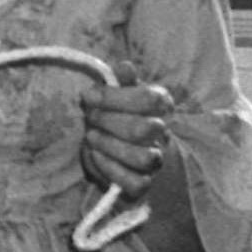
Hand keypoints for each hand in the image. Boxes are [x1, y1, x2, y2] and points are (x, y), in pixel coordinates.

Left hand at [79, 78, 174, 200]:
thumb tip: (124, 67)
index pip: (150, 98)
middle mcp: (162, 134)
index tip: (89, 95)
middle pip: (145, 129)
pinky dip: (110, 168)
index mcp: (161, 107)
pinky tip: (96, 156)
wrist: (132, 158)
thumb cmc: (121, 119)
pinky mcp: (143, 184)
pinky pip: (134, 182)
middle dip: (110, 121)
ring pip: (143, 158)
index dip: (116, 97)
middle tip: (89, 117)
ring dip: (111, 146)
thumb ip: (122, 82)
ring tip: (92, 137)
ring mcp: (154, 161)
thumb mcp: (121, 96)